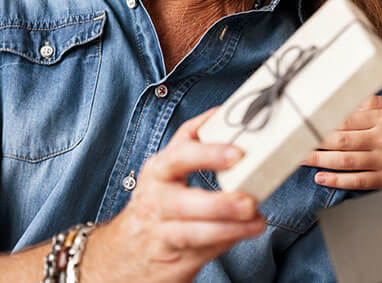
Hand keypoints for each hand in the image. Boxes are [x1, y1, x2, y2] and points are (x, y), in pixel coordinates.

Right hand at [88, 109, 266, 282]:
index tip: (237, 154)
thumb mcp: (168, 169)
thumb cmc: (158, 202)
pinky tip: (246, 231)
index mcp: (158, 171)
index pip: (179, 156)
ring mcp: (162, 232)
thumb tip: (236, 124)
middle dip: (219, 203)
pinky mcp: (173, 258)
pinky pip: (202, 249)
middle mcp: (156, 200)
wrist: (126, 251)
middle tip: (248, 200)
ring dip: (229, 227)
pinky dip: (227, 240)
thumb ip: (196, 144)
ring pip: (193, 232)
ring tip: (254, 220)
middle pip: (183, 202)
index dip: (209, 153)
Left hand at [300, 96, 381, 189]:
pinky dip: (337, 181)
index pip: (348, 118)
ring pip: (345, 161)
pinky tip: (321, 178)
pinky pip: (356, 181)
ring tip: (299, 159)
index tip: (306, 120)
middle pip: (341, 140)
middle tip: (292, 141)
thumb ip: (375, 103)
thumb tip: (349, 101)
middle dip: (314, 140)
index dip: (325, 120)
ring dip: (319, 161)